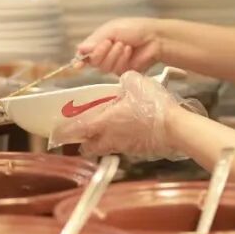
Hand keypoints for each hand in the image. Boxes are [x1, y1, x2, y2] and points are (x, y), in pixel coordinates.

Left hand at [51, 71, 180, 159]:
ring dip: (102, 141)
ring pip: (105, 148)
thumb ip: (124, 81)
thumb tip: (124, 81)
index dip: (64, 132)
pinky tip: (131, 131)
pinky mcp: (139, 152)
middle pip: (88, 147)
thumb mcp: (135, 83)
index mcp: (104, 122)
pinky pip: (124, 148)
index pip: (76, 130)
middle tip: (84, 132)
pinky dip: (122, 141)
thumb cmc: (153, 107)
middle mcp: (110, 138)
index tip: (57, 132)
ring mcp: (125, 147)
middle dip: (83, 142)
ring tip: (109, 129)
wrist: (177, 129)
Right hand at [76, 18, 162, 74]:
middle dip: (100, 52)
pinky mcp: (124, 73)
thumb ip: (95, 40)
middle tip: (110, 43)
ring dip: (114, 55)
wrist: (154, 37)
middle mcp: (105, 55)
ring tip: (124, 46)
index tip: (78, 65)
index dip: (81, 60)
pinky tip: (130, 52)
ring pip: (104, 67)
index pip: (86, 54)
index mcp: (100, 43)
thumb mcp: (112, 29)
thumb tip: (80, 49)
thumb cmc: (134, 29)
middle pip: (93, 62)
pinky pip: (116, 70)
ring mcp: (115, 65)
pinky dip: (122, 60)